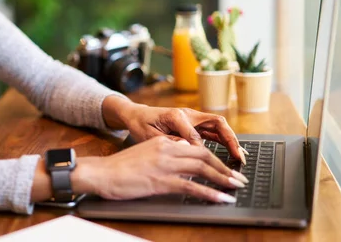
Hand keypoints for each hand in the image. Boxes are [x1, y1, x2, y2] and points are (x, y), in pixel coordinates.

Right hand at [72, 136, 248, 202]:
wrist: (102, 172)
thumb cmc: (120, 167)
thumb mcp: (145, 152)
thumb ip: (165, 153)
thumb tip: (184, 158)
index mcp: (164, 141)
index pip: (196, 147)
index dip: (214, 158)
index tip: (225, 167)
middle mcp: (167, 149)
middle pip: (204, 156)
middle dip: (224, 167)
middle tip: (238, 178)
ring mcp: (165, 165)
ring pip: (202, 169)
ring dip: (223, 179)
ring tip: (236, 187)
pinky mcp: (161, 181)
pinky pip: (191, 187)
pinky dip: (209, 193)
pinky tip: (220, 199)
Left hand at [117, 102, 244, 163]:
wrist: (136, 115)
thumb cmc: (140, 125)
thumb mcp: (149, 136)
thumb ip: (168, 141)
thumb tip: (186, 148)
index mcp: (176, 116)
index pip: (195, 134)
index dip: (200, 150)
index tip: (204, 165)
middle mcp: (188, 114)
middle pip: (216, 123)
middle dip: (230, 140)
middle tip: (239, 157)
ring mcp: (193, 118)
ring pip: (218, 126)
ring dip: (231, 140)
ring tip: (240, 157)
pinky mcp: (194, 124)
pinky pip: (213, 131)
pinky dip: (224, 140)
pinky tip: (232, 152)